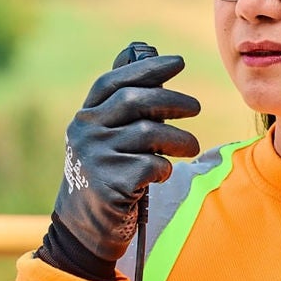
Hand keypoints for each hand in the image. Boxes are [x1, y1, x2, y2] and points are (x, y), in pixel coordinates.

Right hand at [52, 47, 200, 261]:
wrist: (85, 230)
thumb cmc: (104, 175)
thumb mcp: (104, 136)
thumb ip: (119, 100)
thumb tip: (136, 50)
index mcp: (85, 116)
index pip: (114, 82)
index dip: (147, 68)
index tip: (177, 62)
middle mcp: (85, 132)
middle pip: (135, 102)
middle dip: (172, 100)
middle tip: (196, 107)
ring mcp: (95, 158)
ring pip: (149, 134)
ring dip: (179, 139)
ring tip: (191, 147)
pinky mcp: (110, 184)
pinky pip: (151, 165)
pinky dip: (164, 168)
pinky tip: (163, 175)